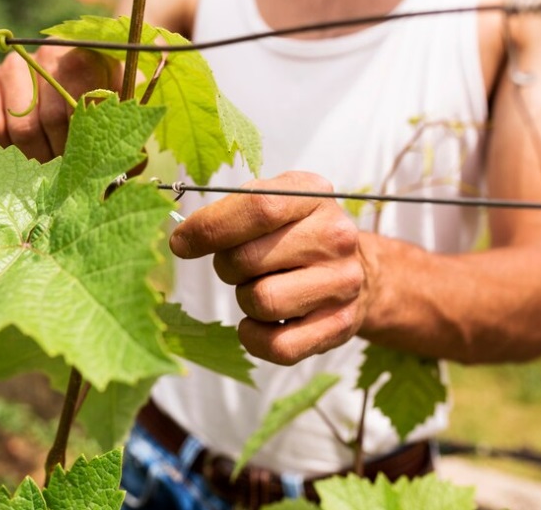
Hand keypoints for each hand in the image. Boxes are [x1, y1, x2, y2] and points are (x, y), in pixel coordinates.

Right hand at [0, 46, 121, 162]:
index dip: (83, 139)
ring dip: (37, 160)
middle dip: (62, 157)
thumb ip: (130, 139)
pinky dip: (5, 153)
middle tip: (68, 173)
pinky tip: (20, 158)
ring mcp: (15, 65)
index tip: (87, 161)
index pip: (82, 100)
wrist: (70, 92)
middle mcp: (50, 52)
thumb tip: (129, 166)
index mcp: (91, 55)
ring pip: (22, 127)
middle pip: (52, 119)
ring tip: (47, 169)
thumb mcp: (124, 121)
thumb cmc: (104, 112)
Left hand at [169, 172, 368, 364]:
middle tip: (239, 266)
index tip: (181, 243)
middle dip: (227, 267)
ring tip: (261, 288)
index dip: (209, 228)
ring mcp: (342, 282)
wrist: (359, 271)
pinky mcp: (339, 325)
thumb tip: (183, 240)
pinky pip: (278, 346)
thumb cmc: (296, 234)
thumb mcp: (272, 204)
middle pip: (247, 259)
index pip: (257, 207)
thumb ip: (230, 212)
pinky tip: (261, 322)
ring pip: (261, 302)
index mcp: (312, 195)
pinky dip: (255, 337)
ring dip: (245, 299)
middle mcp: (335, 236)